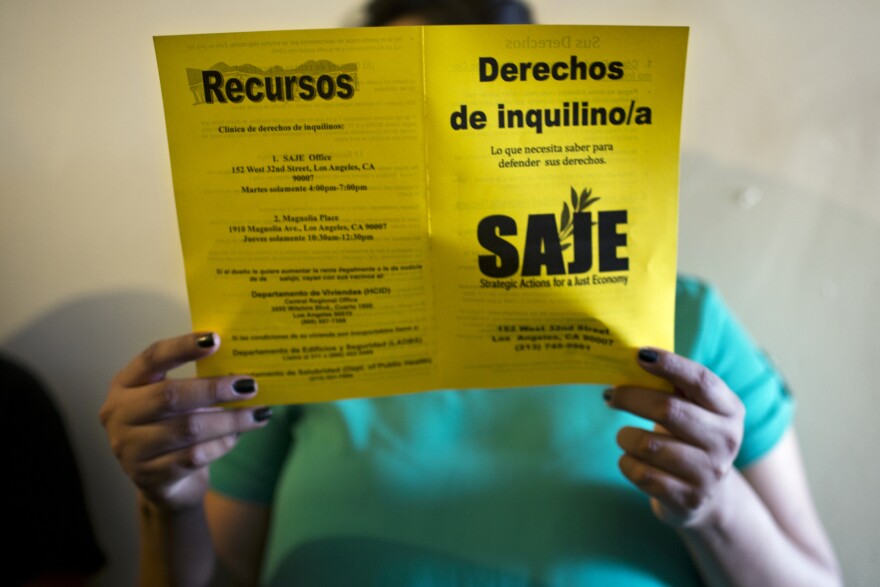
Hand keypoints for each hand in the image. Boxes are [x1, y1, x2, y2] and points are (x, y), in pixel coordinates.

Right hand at [99, 332, 270, 511]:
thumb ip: (199, 380)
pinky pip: (195, 456)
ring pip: (188, 428)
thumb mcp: (177, 400)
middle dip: (214, 389)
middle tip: (249, 385)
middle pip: (170, 395)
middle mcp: (120, 415)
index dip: (183, 347)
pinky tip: (239, 436)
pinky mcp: (150, 476)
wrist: (164, 482)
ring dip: (230, 420)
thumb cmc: (173, 427)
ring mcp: (131, 449)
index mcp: (126, 384)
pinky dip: (222, 444)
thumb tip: (242, 369)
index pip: (152, 358)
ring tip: (259, 413)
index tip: (216, 339)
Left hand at [605, 348, 744, 527]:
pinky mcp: (688, 499)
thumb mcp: (693, 410)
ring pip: (649, 445)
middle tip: (611, 395)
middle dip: (631, 398)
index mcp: (730, 410)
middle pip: (668, 409)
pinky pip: (642, 474)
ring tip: (624, 435)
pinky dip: (626, 463)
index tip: (639, 354)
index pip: (701, 380)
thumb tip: (634, 355)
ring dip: (626, 436)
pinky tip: (629, 459)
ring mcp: (709, 473)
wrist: (705, 496)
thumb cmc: (689, 437)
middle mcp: (726, 441)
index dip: (670, 365)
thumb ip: (673, 385)